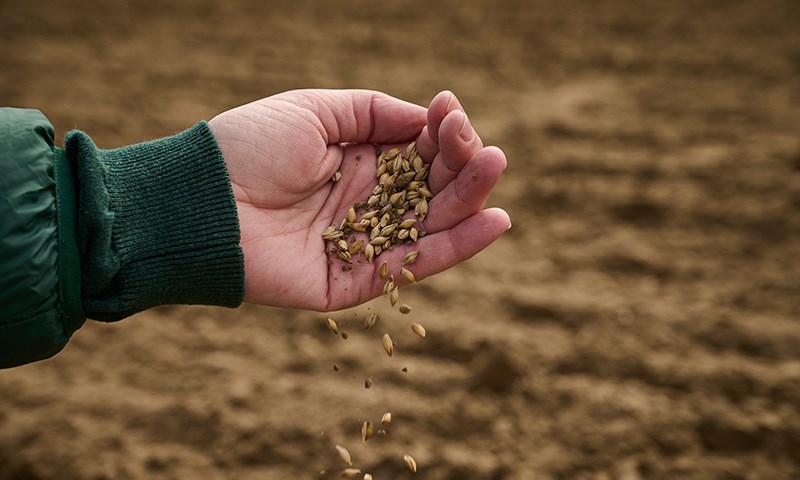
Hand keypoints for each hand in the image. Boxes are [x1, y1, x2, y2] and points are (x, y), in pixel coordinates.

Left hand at [208, 89, 509, 310]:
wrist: (197, 204)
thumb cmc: (247, 147)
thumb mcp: (313, 110)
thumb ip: (373, 112)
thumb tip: (427, 117)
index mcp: (356, 161)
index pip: (416, 150)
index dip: (440, 132)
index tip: (450, 111)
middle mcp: (366, 203)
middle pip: (431, 187)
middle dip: (461, 164)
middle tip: (483, 147)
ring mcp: (363, 243)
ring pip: (431, 224)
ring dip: (469, 199)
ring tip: (495, 169)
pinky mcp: (354, 282)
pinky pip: (412, 266)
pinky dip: (455, 247)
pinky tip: (493, 222)